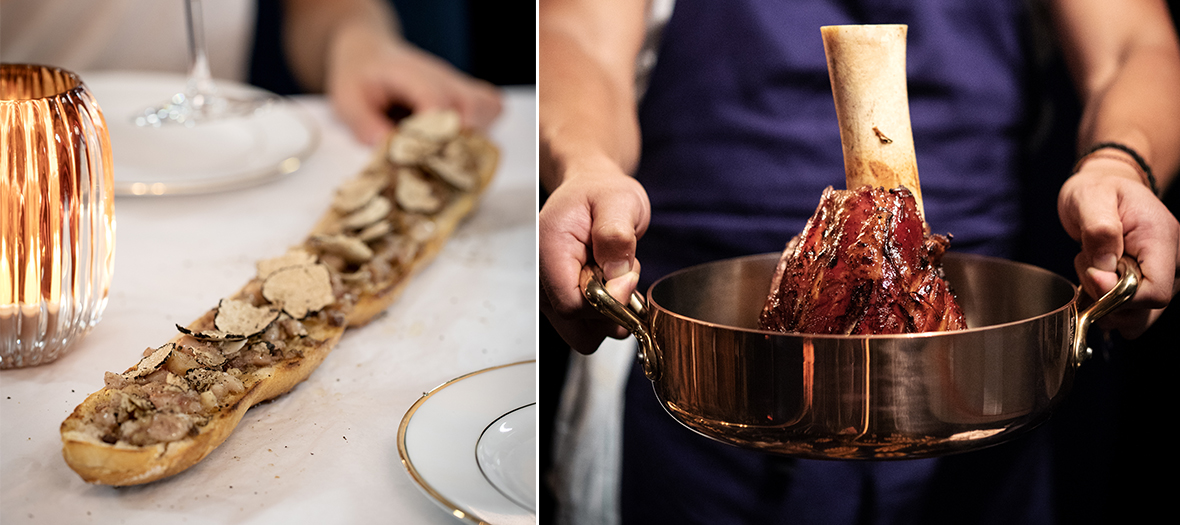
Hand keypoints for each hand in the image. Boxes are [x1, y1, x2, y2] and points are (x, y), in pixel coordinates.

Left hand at [325, 25, 502, 144]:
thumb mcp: (347, 101)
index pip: (437, 102)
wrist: (370, 52)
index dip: (436, 134)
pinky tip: (459, 144)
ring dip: (476, 136)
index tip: (423, 158)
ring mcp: (458, 85)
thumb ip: (367, 126)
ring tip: (449, 157)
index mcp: (411, 76)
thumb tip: (390, 153)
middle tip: (436, 165)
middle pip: (474, 108)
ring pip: (489, 109)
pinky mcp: (466, 95)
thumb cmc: (358, 76)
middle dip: (459, 142)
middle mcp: (443, 78)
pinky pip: (492, 109)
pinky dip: (484, 129)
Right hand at [539, 156, 650, 352]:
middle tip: (622, 275)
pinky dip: (608, 314)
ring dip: (611, 313)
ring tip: (616, 275)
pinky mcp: (563, 301)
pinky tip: (611, 284)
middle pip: (575, 327)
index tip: (625, 277)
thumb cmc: (602, 193)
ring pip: (583, 333)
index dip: (606, 301)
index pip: (572, 305)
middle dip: (609, 312)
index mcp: (549, 250)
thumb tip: (616, 279)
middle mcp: (542, 277)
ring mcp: (551, 292)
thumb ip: (617, 238)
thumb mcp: (620, 202)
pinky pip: (588, 326)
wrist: (592, 190)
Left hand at [1058, 157, 1179, 337]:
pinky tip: (1096, 278)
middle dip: (1108, 301)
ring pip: (1136, 316)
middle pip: (1147, 310)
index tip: (1094, 276)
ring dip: (1104, 302)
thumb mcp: (1090, 199)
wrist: (1102, 186)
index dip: (1121, 296)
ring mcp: (1158, 273)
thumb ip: (1099, 234)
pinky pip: (1128, 310)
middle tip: (1088, 268)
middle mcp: (1168, 260)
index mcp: (1161, 239)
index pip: (1156, 292)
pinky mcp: (1145, 282)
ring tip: (1093, 268)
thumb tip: (1104, 275)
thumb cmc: (1097, 189)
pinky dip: (1106, 302)